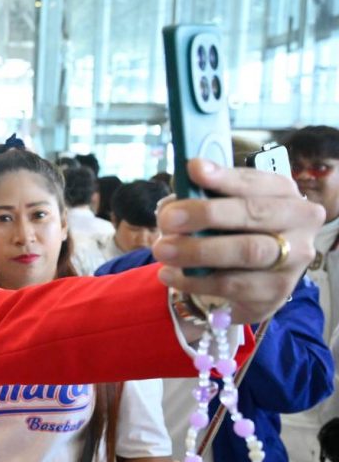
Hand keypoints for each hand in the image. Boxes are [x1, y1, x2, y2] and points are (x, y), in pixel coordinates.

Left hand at [154, 158, 322, 324]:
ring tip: (161, 250)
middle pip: (254, 214)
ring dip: (198, 250)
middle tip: (167, 219)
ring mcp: (293, 260)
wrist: (252, 281)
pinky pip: (232, 285)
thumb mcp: (221, 210)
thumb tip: (170, 206)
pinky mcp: (276, 292)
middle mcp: (299, 223)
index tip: (193, 169)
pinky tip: (169, 274)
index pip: (256, 181)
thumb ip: (199, 201)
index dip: (224, 176)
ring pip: (247, 252)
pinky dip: (195, 280)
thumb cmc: (234, 232)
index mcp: (284, 194)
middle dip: (207, 214)